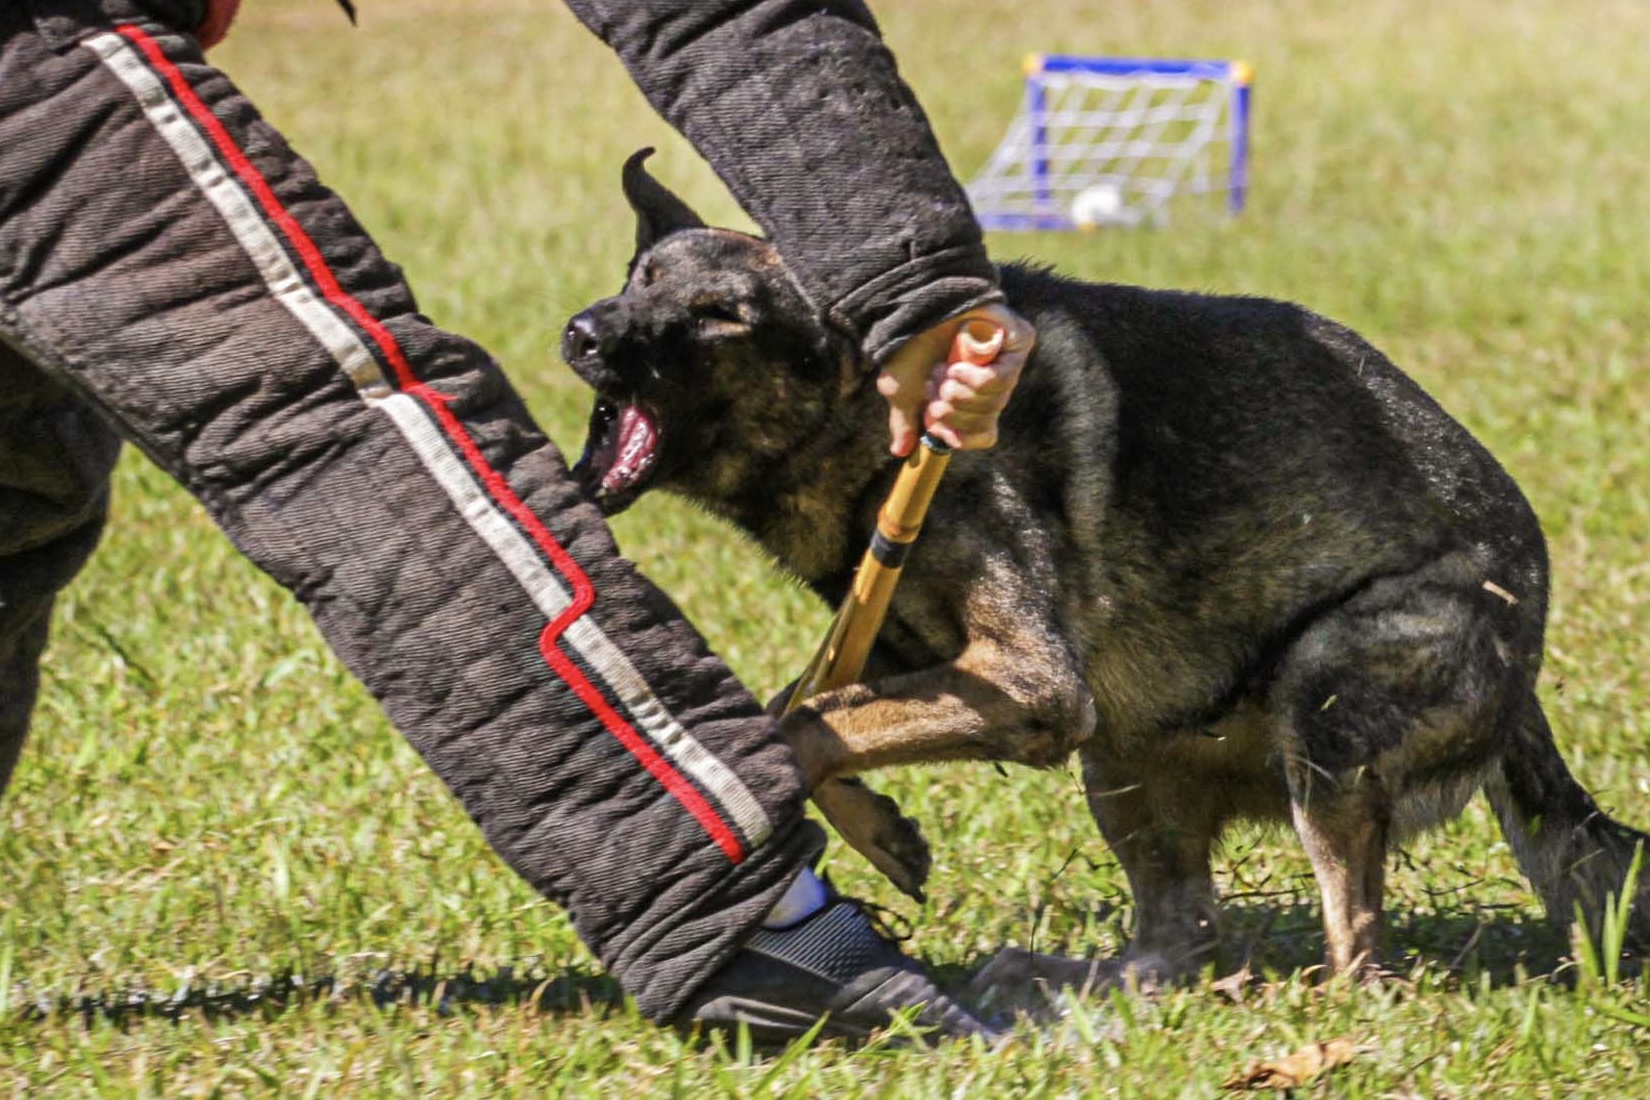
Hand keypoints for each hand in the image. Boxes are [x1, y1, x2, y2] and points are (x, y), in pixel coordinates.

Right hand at [875, 303, 1034, 455]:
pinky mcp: (1020, 340)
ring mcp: (1010, 359)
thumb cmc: (908, 341)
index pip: (983, 434)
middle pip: (987, 420)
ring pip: (995, 402)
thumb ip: (905, 420)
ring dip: (961, 394)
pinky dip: (976, 380)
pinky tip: (958, 368)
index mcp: (974, 393)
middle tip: (933, 389)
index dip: (962, 437)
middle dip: (954, 412)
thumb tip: (901, 451)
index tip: (938, 429)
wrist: (914, 303)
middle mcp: (996, 380)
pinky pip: (1003, 379)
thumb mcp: (901, 389)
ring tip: (942, 372)